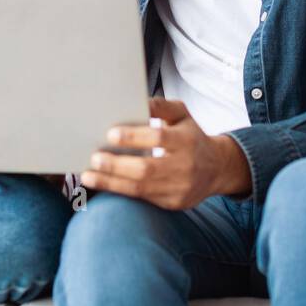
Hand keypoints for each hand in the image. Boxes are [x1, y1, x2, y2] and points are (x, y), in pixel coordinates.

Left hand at [80, 97, 251, 209]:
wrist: (216, 169)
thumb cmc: (191, 136)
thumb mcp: (182, 115)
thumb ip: (162, 106)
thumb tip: (138, 101)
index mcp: (187, 140)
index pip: (158, 138)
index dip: (133, 137)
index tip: (110, 134)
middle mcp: (185, 166)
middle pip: (146, 169)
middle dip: (117, 165)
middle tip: (94, 158)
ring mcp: (179, 188)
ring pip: (141, 188)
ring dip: (111, 183)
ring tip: (88, 176)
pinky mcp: (173, 203)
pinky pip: (142, 199)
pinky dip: (120, 192)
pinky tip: (102, 185)